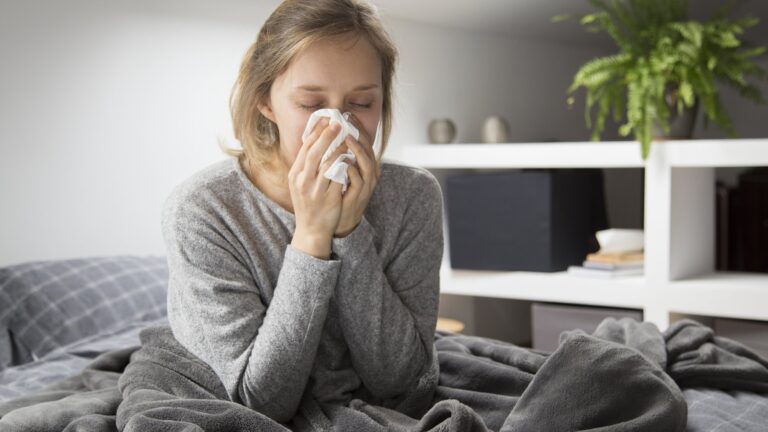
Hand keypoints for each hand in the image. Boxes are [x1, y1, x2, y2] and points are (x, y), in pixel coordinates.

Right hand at [288, 117, 346, 257]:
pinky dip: (344, 165)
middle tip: (337, 123)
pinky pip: (338, 178)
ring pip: (327, 164)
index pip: (305, 149)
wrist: (311, 230)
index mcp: (295, 174)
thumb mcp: (300, 183)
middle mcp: (302, 181)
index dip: (316, 133)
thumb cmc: (308, 204)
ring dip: (338, 149)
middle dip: (326, 136)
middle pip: (314, 153)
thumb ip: (306, 166)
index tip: (325, 119)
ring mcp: (315, 190)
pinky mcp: (328, 198)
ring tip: (347, 138)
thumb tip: (316, 142)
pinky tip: (351, 157)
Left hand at [334, 113, 380, 237]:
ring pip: (367, 164)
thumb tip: (325, 135)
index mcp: (363, 165)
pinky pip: (358, 182)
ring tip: (347, 138)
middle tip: (348, 121)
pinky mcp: (359, 197)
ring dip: (358, 150)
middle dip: (359, 134)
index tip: (347, 114)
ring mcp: (365, 186)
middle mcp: (368, 174)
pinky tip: (344, 163)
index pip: (363, 141)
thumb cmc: (337, 194)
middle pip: (369, 149)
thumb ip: (336, 155)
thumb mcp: (338, 171)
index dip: (357, 127)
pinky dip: (352, 171)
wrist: (338, 221)